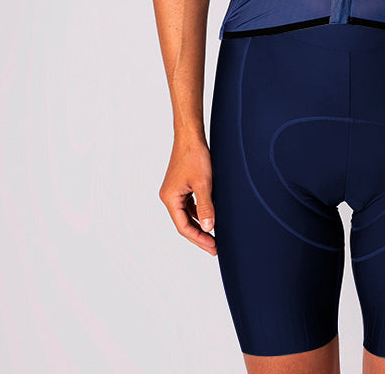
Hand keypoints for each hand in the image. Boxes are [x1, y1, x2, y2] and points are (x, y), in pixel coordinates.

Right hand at [160, 137, 216, 255]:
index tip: (213, 246)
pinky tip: (210, 218)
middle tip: (215, 247)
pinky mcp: (181, 185)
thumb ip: (206, 206)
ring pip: (187, 215)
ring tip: (214, 236)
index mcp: (170, 198)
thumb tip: (209, 228)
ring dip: (200, 225)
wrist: (191, 136)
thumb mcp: (204, 183)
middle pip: (184, 223)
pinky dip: (199, 213)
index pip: (184, 226)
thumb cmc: (194, 155)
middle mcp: (169, 196)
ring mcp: (174, 191)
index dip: (199, 238)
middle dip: (200, 235)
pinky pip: (189, 205)